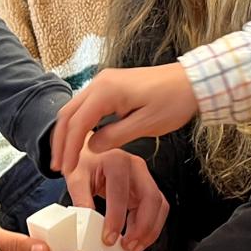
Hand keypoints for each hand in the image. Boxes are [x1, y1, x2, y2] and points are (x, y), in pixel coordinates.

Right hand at [51, 63, 197, 175]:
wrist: (191, 81)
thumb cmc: (174, 100)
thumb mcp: (146, 125)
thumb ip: (115, 137)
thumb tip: (92, 147)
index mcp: (106, 91)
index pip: (78, 123)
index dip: (69, 149)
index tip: (66, 169)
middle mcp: (100, 83)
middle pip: (68, 114)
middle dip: (61, 141)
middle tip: (58, 166)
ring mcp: (104, 82)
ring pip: (75, 109)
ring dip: (68, 133)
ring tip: (66, 157)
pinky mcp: (111, 86)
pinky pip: (86, 106)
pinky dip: (79, 124)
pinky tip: (81, 140)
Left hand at [64, 146, 168, 250]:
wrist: (92, 154)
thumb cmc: (85, 164)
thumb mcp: (76, 179)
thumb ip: (81, 200)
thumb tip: (88, 225)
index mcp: (116, 160)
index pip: (120, 192)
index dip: (116, 219)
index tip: (109, 238)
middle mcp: (136, 166)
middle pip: (150, 198)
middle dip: (142, 227)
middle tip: (127, 246)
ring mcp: (146, 176)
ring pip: (159, 205)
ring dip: (149, 230)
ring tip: (133, 246)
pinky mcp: (148, 187)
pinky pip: (158, 209)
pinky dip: (150, 226)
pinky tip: (137, 238)